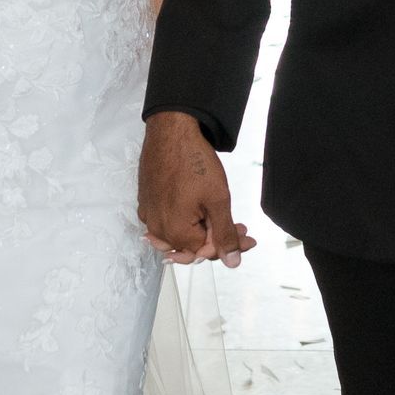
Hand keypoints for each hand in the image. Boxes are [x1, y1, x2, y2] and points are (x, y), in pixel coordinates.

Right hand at [138, 112, 255, 267]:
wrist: (170, 132)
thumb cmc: (192, 162)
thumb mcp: (217, 200)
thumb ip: (225, 234)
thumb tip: (232, 262)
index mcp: (175, 232)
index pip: (206, 252)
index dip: (229, 246)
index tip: (247, 238)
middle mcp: (158, 228)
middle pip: (192, 246)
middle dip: (218, 238)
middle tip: (240, 228)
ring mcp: (150, 214)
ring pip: (179, 234)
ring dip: (202, 229)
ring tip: (223, 218)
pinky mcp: (147, 201)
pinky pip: (166, 220)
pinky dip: (185, 219)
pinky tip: (199, 211)